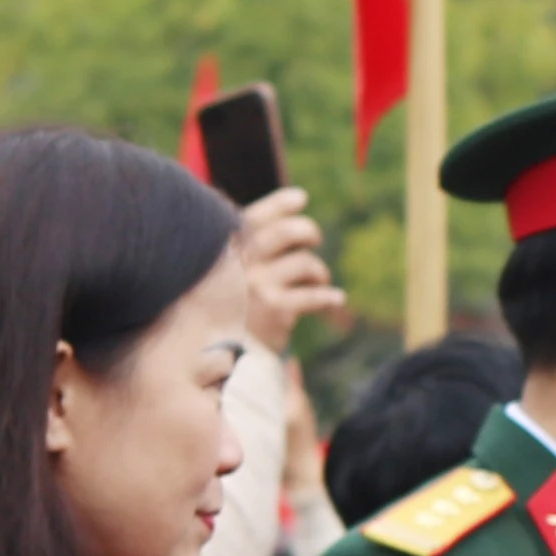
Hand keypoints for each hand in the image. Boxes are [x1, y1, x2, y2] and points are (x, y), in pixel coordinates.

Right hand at [228, 187, 344, 355]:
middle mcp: (242, 263)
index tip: (301, 198)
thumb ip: (246, 246)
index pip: (257, 216)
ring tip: (319, 281)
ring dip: (319, 271)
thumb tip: (290, 205)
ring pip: (305, 263)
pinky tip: (336, 300)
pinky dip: (329, 297)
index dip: (281, 203)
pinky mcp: (277, 309)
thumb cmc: (226, 313)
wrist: (218, 358)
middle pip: (287, 232)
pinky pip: (314, 296)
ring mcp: (259, 285)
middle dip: (308, 232)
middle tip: (315, 239)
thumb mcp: (226, 275)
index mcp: (228, 250)